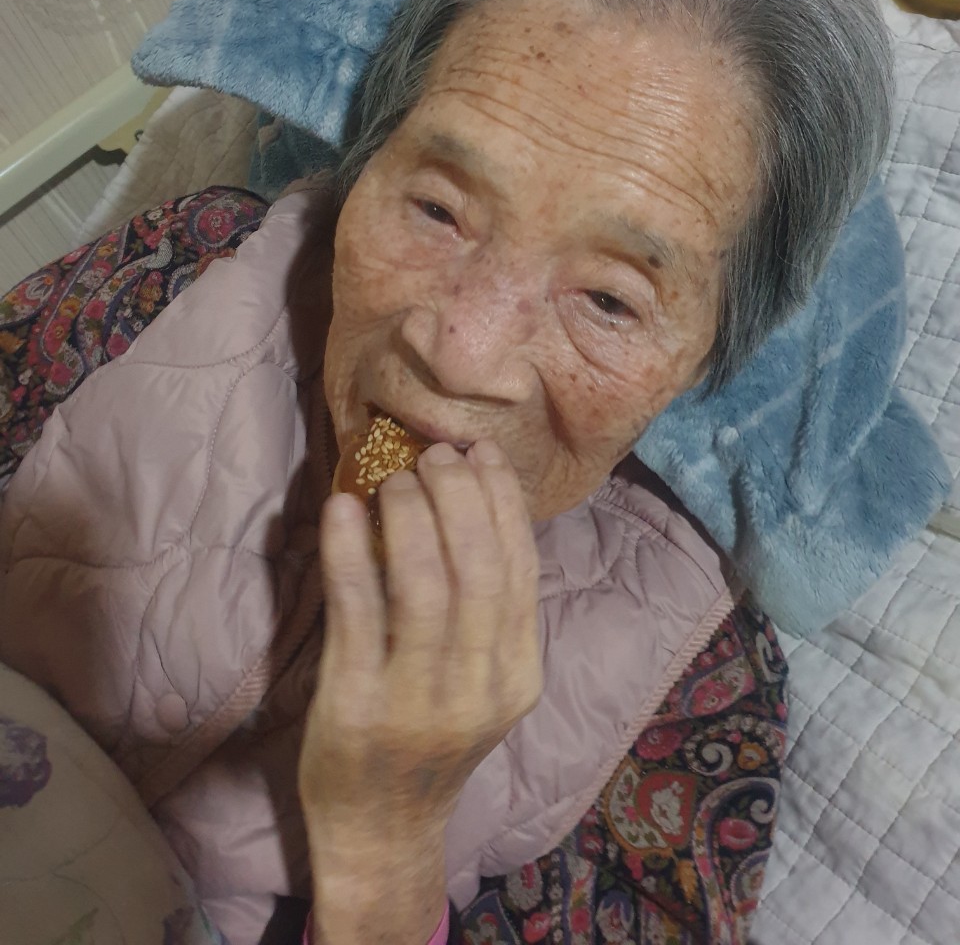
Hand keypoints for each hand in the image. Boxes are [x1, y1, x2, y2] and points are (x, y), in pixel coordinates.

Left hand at [299, 437, 542, 943]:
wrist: (383, 829)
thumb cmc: (430, 737)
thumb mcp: (482, 683)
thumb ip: (486, 613)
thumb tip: (469, 506)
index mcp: (517, 675)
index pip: (520, 568)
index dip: (502, 501)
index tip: (482, 453)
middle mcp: (477, 688)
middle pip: (477, 568)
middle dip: (458, 496)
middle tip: (433, 457)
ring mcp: (417, 700)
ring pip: (423, 584)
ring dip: (409, 515)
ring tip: (394, 478)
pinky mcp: (356, 706)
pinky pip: (357, 610)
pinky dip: (350, 550)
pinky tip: (342, 509)